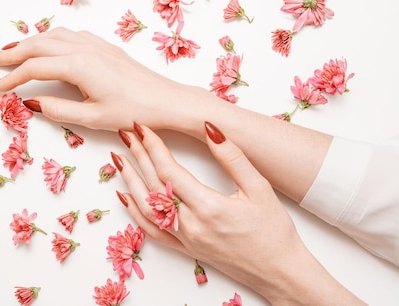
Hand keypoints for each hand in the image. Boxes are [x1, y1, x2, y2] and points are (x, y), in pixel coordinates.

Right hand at [0, 27, 204, 131]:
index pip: (33, 68)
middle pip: (38, 45)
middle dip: (13, 53)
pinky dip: (50, 38)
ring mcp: (95, 44)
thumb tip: (29, 102)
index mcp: (79, 66)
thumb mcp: (92, 118)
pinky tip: (47, 45)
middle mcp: (84, 49)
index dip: (11, 78)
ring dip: (30, 42)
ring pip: (53, 35)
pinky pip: (70, 35)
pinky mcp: (104, 46)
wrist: (166, 100)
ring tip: (13, 52)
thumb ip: (58, 110)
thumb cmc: (133, 112)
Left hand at [114, 121, 363, 305]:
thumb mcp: (260, 189)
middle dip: (138, 156)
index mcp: (208, 207)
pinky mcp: (185, 250)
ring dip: (130, 180)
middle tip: (126, 133)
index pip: (169, 170)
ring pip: (146, 207)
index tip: (142, 126)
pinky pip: (152, 231)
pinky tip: (125, 197)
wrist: (280, 273)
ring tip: (119, 159)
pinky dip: (135, 213)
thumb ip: (232, 157)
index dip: (152, 146)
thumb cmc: (274, 232)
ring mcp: (185, 239)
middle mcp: (190, 225)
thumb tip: (210, 128)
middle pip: (154, 184)